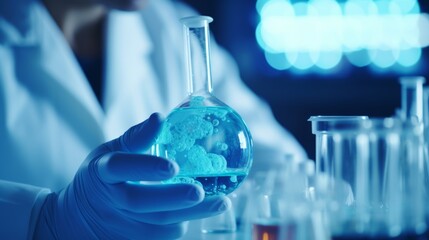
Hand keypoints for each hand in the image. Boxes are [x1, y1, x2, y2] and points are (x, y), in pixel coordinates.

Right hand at [34, 113, 229, 238]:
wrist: (81, 218)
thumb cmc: (102, 178)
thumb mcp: (110, 152)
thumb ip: (136, 137)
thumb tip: (160, 118)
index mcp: (102, 172)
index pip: (119, 167)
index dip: (145, 167)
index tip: (172, 166)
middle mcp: (111, 200)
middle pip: (141, 201)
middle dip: (173, 197)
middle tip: (199, 191)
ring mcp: (121, 224)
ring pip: (157, 223)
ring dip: (191, 213)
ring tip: (220, 202)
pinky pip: (161, 234)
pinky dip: (183, 221)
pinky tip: (202, 210)